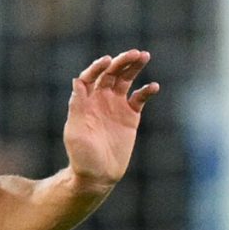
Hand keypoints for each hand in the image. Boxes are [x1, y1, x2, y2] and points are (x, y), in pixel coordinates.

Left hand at [62, 50, 157, 194]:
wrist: (97, 176)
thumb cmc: (81, 156)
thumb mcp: (75, 131)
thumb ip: (77, 106)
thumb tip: (77, 80)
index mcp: (85, 101)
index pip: (91, 76)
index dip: (98, 66)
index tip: (107, 61)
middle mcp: (100, 99)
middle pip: (111, 73)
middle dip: (121, 61)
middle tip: (134, 53)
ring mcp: (116, 106)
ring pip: (126, 80)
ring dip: (134, 67)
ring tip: (144, 56)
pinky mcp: (130, 116)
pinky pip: (139, 98)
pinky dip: (146, 90)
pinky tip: (153, 86)